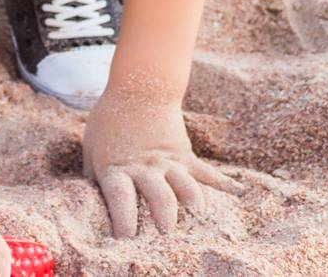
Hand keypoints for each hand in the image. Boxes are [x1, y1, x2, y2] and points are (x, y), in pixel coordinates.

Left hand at [82, 92, 240, 236]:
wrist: (137, 89)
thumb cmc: (109, 121)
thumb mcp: (91, 148)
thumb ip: (93, 176)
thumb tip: (88, 200)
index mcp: (118, 168)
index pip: (120, 199)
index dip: (123, 220)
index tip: (126, 237)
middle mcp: (145, 167)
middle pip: (159, 198)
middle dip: (164, 219)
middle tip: (165, 234)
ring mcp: (168, 161)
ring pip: (186, 187)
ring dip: (193, 204)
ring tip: (197, 217)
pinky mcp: (185, 155)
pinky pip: (207, 173)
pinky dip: (224, 184)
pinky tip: (239, 193)